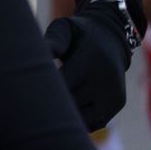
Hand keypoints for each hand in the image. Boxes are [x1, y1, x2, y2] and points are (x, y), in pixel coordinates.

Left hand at [44, 1, 133, 129]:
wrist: (111, 38)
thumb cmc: (79, 34)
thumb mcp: (65, 28)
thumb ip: (53, 41)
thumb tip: (42, 54)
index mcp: (92, 58)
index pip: (65, 82)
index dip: (46, 86)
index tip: (32, 85)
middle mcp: (107, 78)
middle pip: (73, 101)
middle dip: (53, 101)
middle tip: (35, 98)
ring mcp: (115, 92)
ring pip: (83, 116)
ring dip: (67, 114)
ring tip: (51, 103)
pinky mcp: (118, 103)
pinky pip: (94, 122)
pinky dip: (79, 119)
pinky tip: (68, 108)